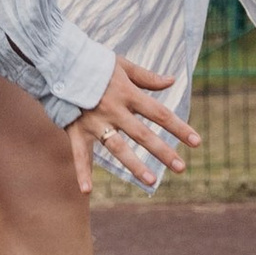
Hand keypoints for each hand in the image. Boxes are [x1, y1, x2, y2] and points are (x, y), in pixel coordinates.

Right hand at [66, 56, 198, 197]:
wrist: (59, 62)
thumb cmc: (94, 63)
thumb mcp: (122, 65)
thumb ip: (147, 77)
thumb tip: (172, 81)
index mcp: (128, 93)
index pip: (159, 113)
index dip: (179, 127)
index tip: (196, 142)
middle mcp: (114, 110)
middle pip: (143, 134)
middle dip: (163, 152)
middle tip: (181, 168)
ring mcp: (95, 122)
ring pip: (117, 147)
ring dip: (134, 165)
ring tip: (151, 181)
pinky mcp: (76, 130)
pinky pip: (80, 155)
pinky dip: (82, 173)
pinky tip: (87, 191)